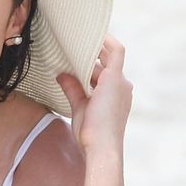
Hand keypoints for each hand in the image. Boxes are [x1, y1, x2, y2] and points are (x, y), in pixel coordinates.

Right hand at [57, 35, 131, 161]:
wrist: (103, 151)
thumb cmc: (92, 129)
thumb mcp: (79, 106)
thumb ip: (72, 87)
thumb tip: (62, 74)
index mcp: (115, 80)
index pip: (115, 50)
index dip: (106, 40)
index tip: (92, 35)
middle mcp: (123, 85)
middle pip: (109, 63)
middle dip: (92, 59)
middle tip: (74, 54)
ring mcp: (123, 96)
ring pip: (108, 77)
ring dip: (93, 73)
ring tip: (73, 72)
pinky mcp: (120, 106)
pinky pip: (109, 88)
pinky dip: (97, 85)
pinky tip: (82, 89)